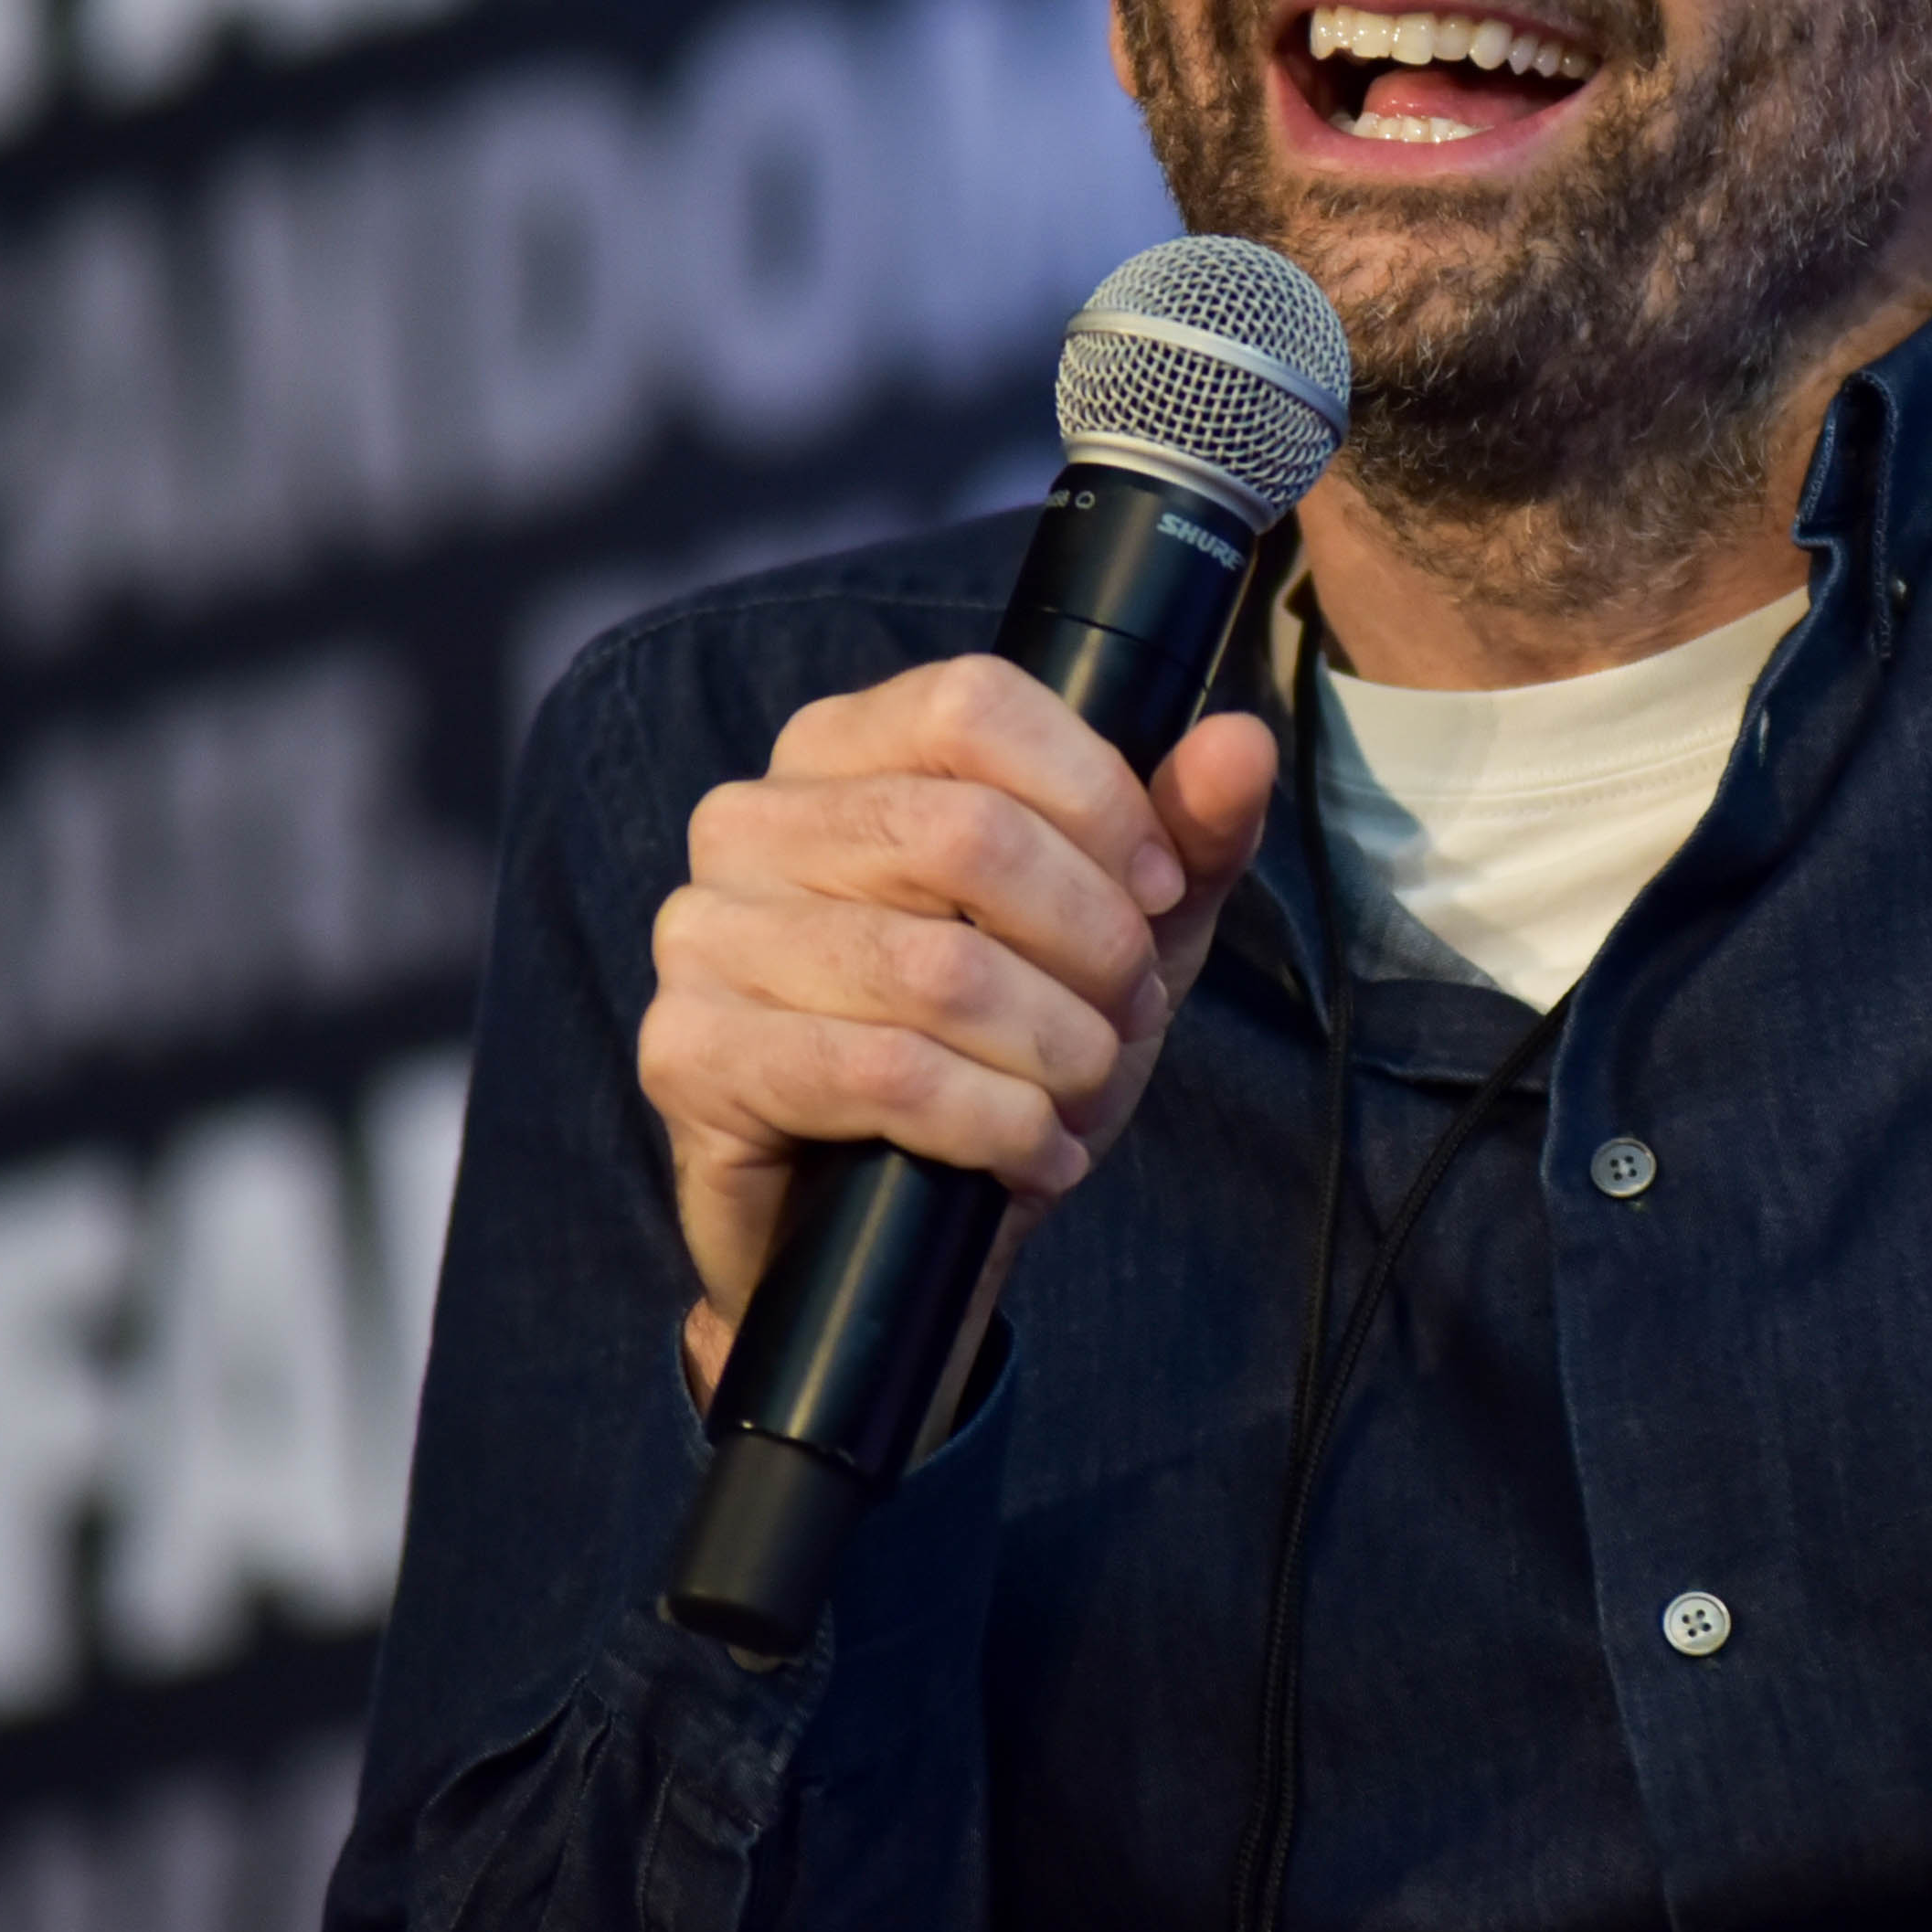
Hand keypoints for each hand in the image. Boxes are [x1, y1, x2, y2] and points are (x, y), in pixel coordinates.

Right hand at [640, 657, 1280, 1400]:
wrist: (903, 1227)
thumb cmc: (1003, 1043)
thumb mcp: (1116, 930)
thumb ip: (1186, 835)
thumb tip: (1242, 744)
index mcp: (840, 748)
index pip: (973, 705)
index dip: (1096, 796)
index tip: (1158, 893)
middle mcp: (750, 819)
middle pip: (966, 834)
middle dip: (1090, 938)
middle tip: (1129, 1009)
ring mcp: (704, 934)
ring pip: (935, 966)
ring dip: (1053, 1045)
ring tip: (1082, 1086)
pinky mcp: (690, 1051)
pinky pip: (882, 1073)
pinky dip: (994, 1124)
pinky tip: (1033, 1152)